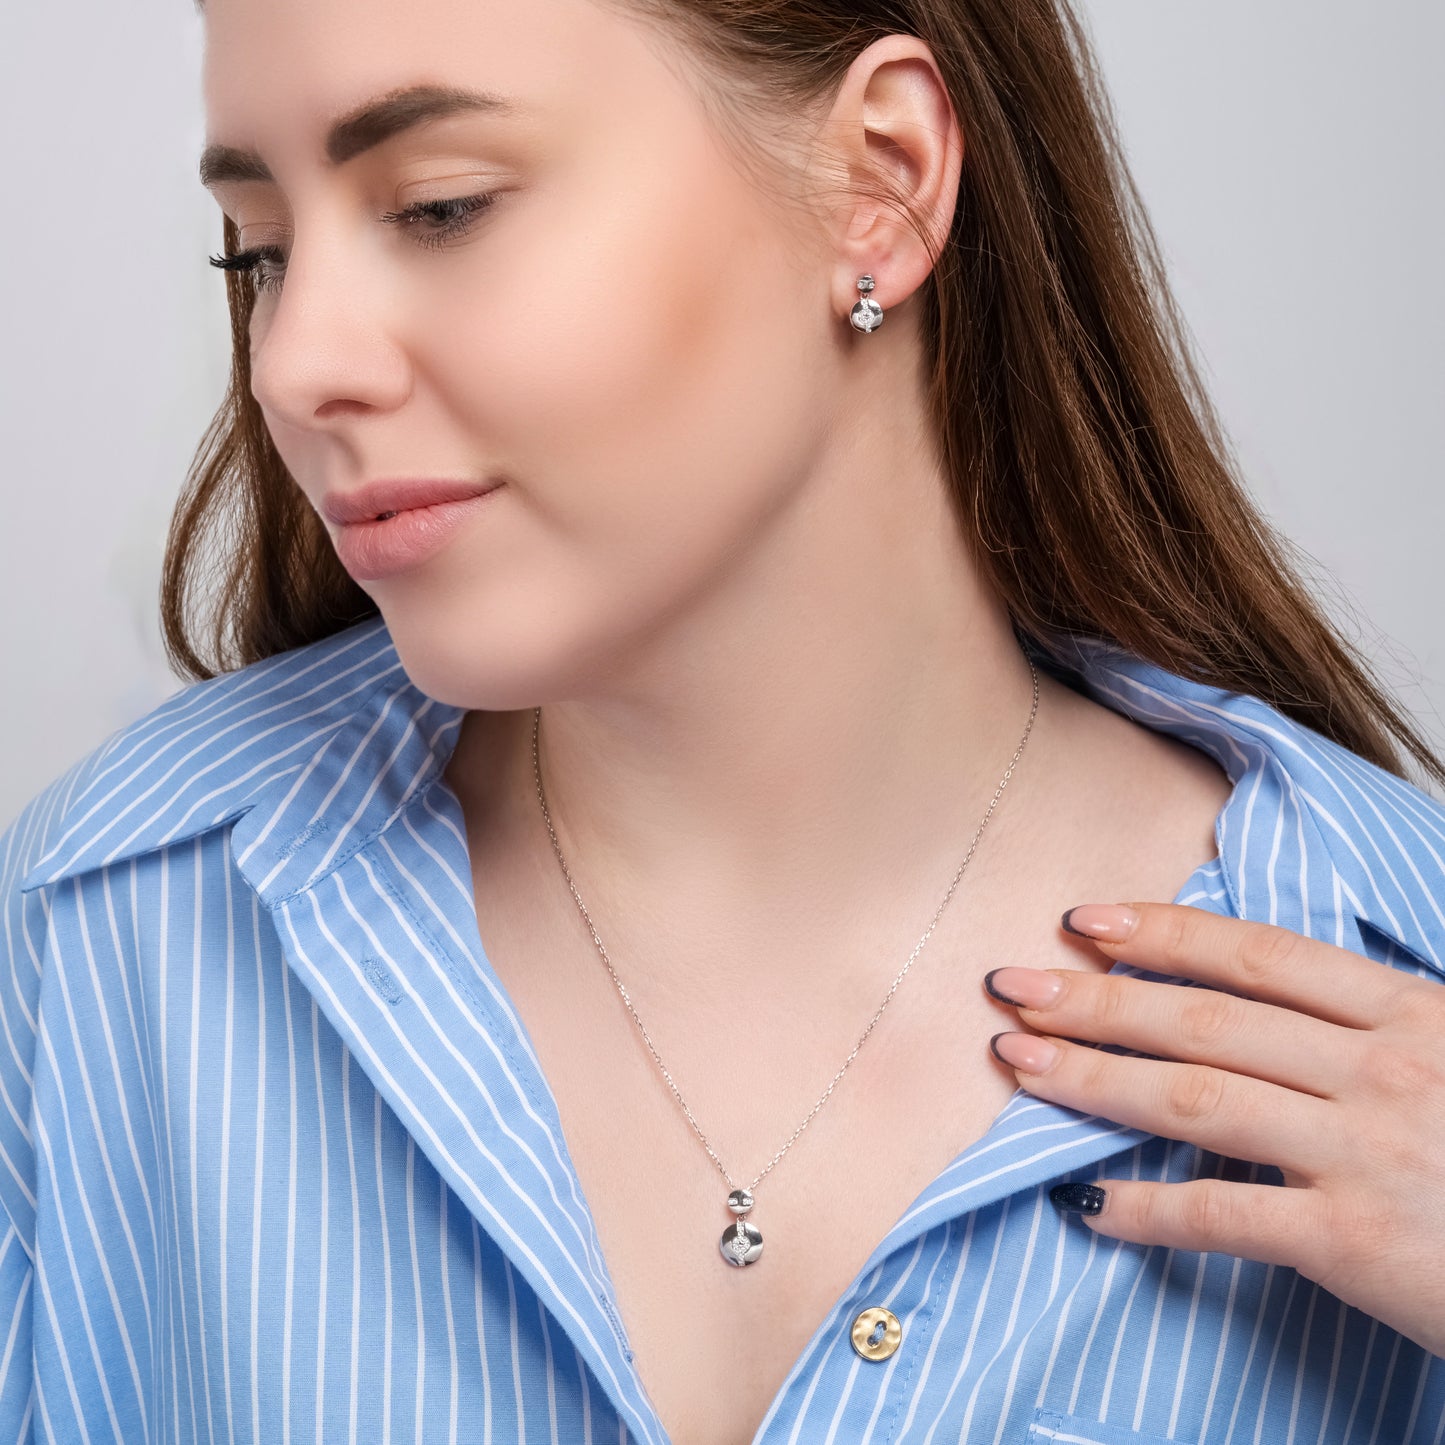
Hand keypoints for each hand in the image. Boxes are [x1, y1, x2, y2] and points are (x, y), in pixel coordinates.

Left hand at [983, 901, 1444, 1357]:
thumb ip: (1367, 1023)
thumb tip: (1263, 997)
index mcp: (1407, 1013)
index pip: (1258, 955)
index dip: (1164, 933)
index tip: (1084, 921)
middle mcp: (1379, 1069)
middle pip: (1205, 1020)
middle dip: (1097, 999)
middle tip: (1012, 987)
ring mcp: (1364, 1151)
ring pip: (1196, 1100)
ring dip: (1094, 1080)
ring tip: (1020, 1065)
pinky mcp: (1357, 1241)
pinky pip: (1226, 1215)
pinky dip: (1148, 1211)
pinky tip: (1089, 1206)